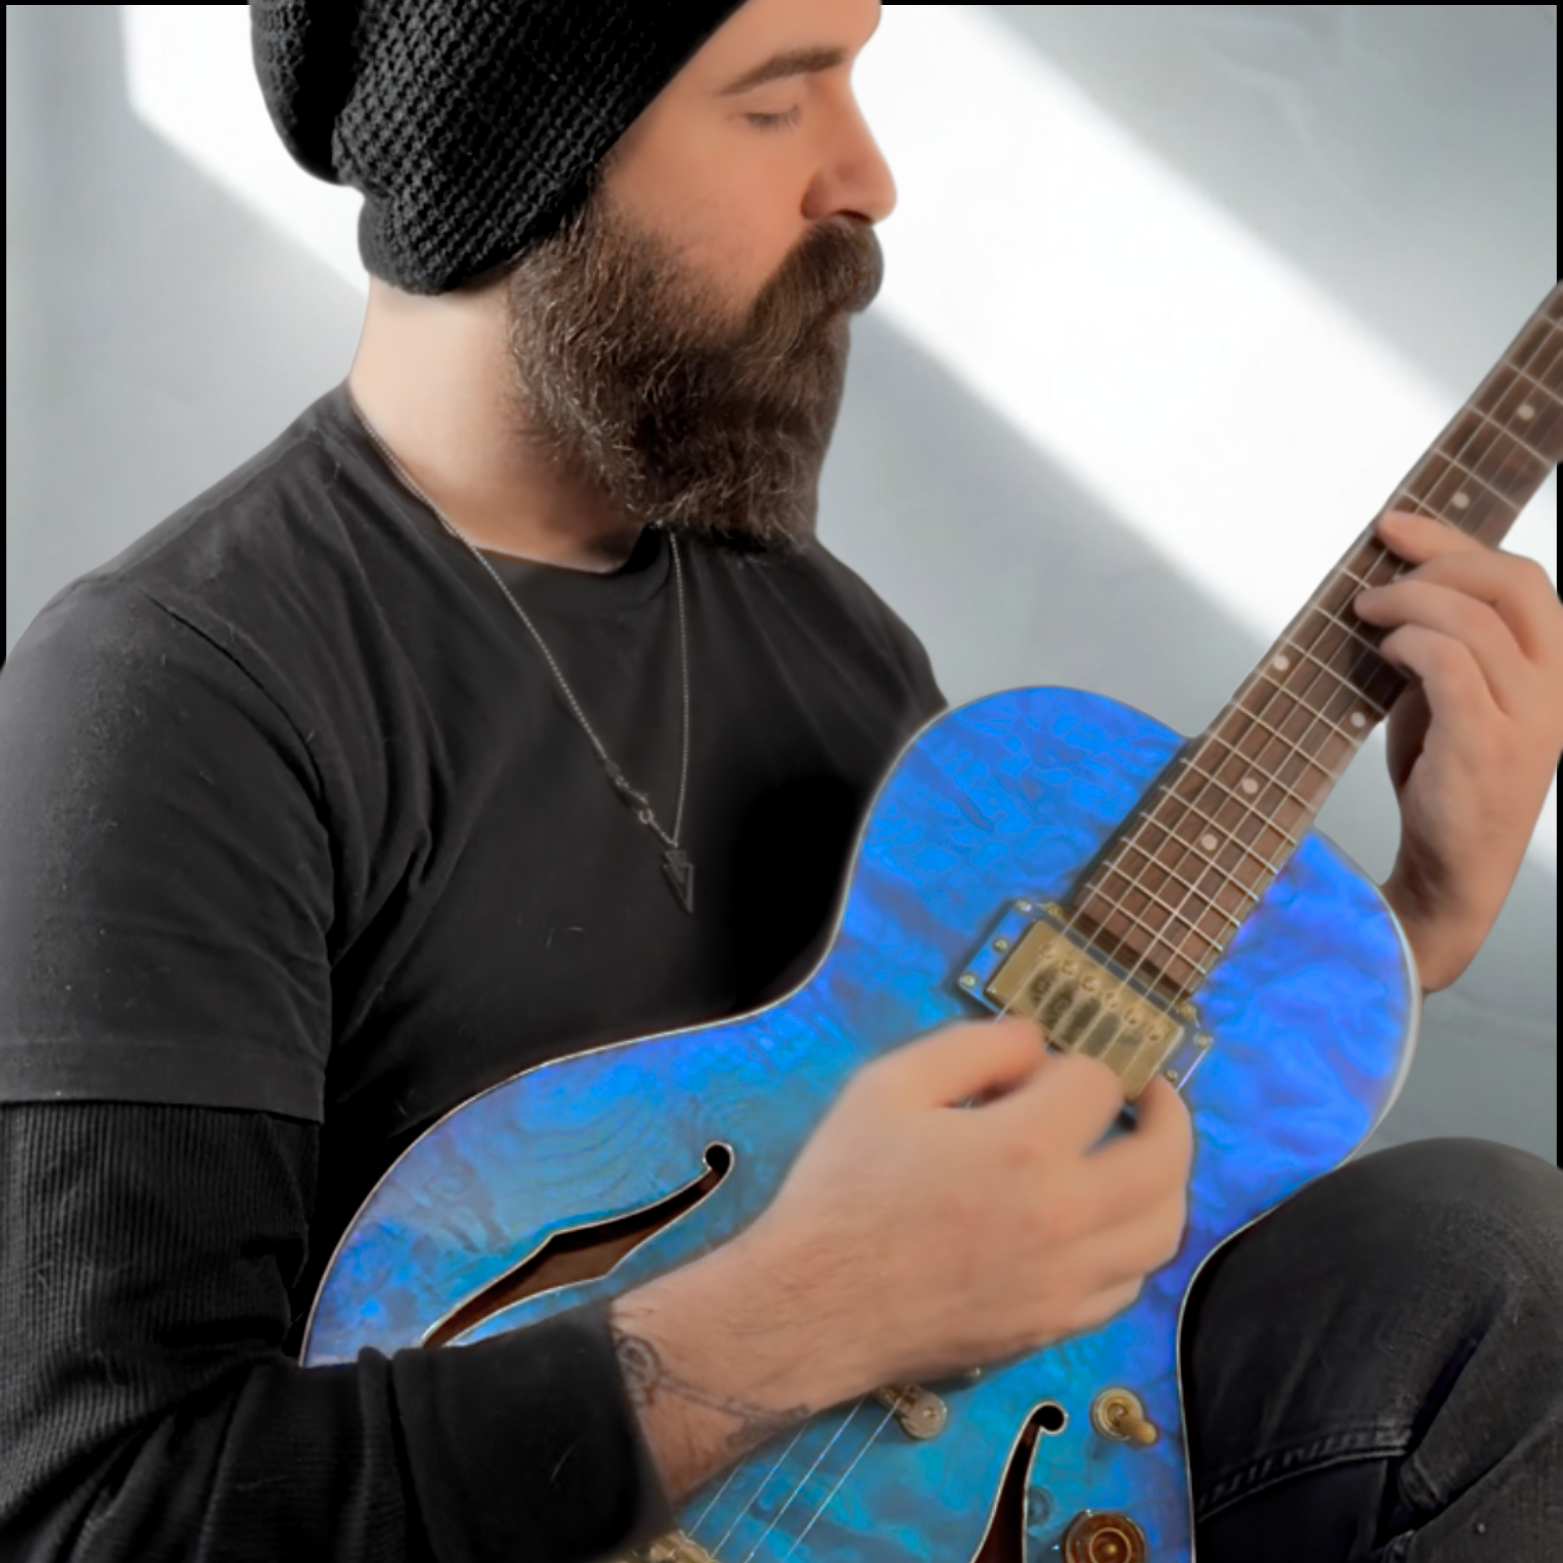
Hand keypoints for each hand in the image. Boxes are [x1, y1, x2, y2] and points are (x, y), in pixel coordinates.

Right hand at [611, 1019, 1192, 1497]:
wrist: (813, 1307)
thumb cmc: (844, 1188)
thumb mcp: (887, 1085)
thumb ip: (973, 1047)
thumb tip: (1037, 1044)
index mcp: (1024, 1146)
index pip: (1098, 1083)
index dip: (1074, 1063)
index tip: (1045, 1069)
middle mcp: (1067, 1215)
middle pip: (1165, 1158)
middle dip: (1167, 1113)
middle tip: (1146, 1095)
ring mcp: (1069, 1280)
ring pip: (1163, 1229)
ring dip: (1164, 1182)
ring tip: (1136, 1157)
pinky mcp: (1057, 1326)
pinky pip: (1130, 1283)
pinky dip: (1132, 1244)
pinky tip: (1100, 1223)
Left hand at [1355, 511, 1562, 991]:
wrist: (1451, 870)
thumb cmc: (1446, 782)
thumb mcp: (1447, 698)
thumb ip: (1440, 646)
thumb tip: (1392, 589)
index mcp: (1551, 668)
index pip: (1519, 578)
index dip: (1454, 542)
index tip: (1394, 526)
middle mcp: (1553, 687)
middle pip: (1514, 582)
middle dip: (1438, 561)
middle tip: (1377, 580)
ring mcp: (1527, 716)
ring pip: (1474, 619)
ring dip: (1408, 604)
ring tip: (1366, 618)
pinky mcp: (1488, 743)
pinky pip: (1450, 664)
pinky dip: (1409, 644)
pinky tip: (1382, 653)